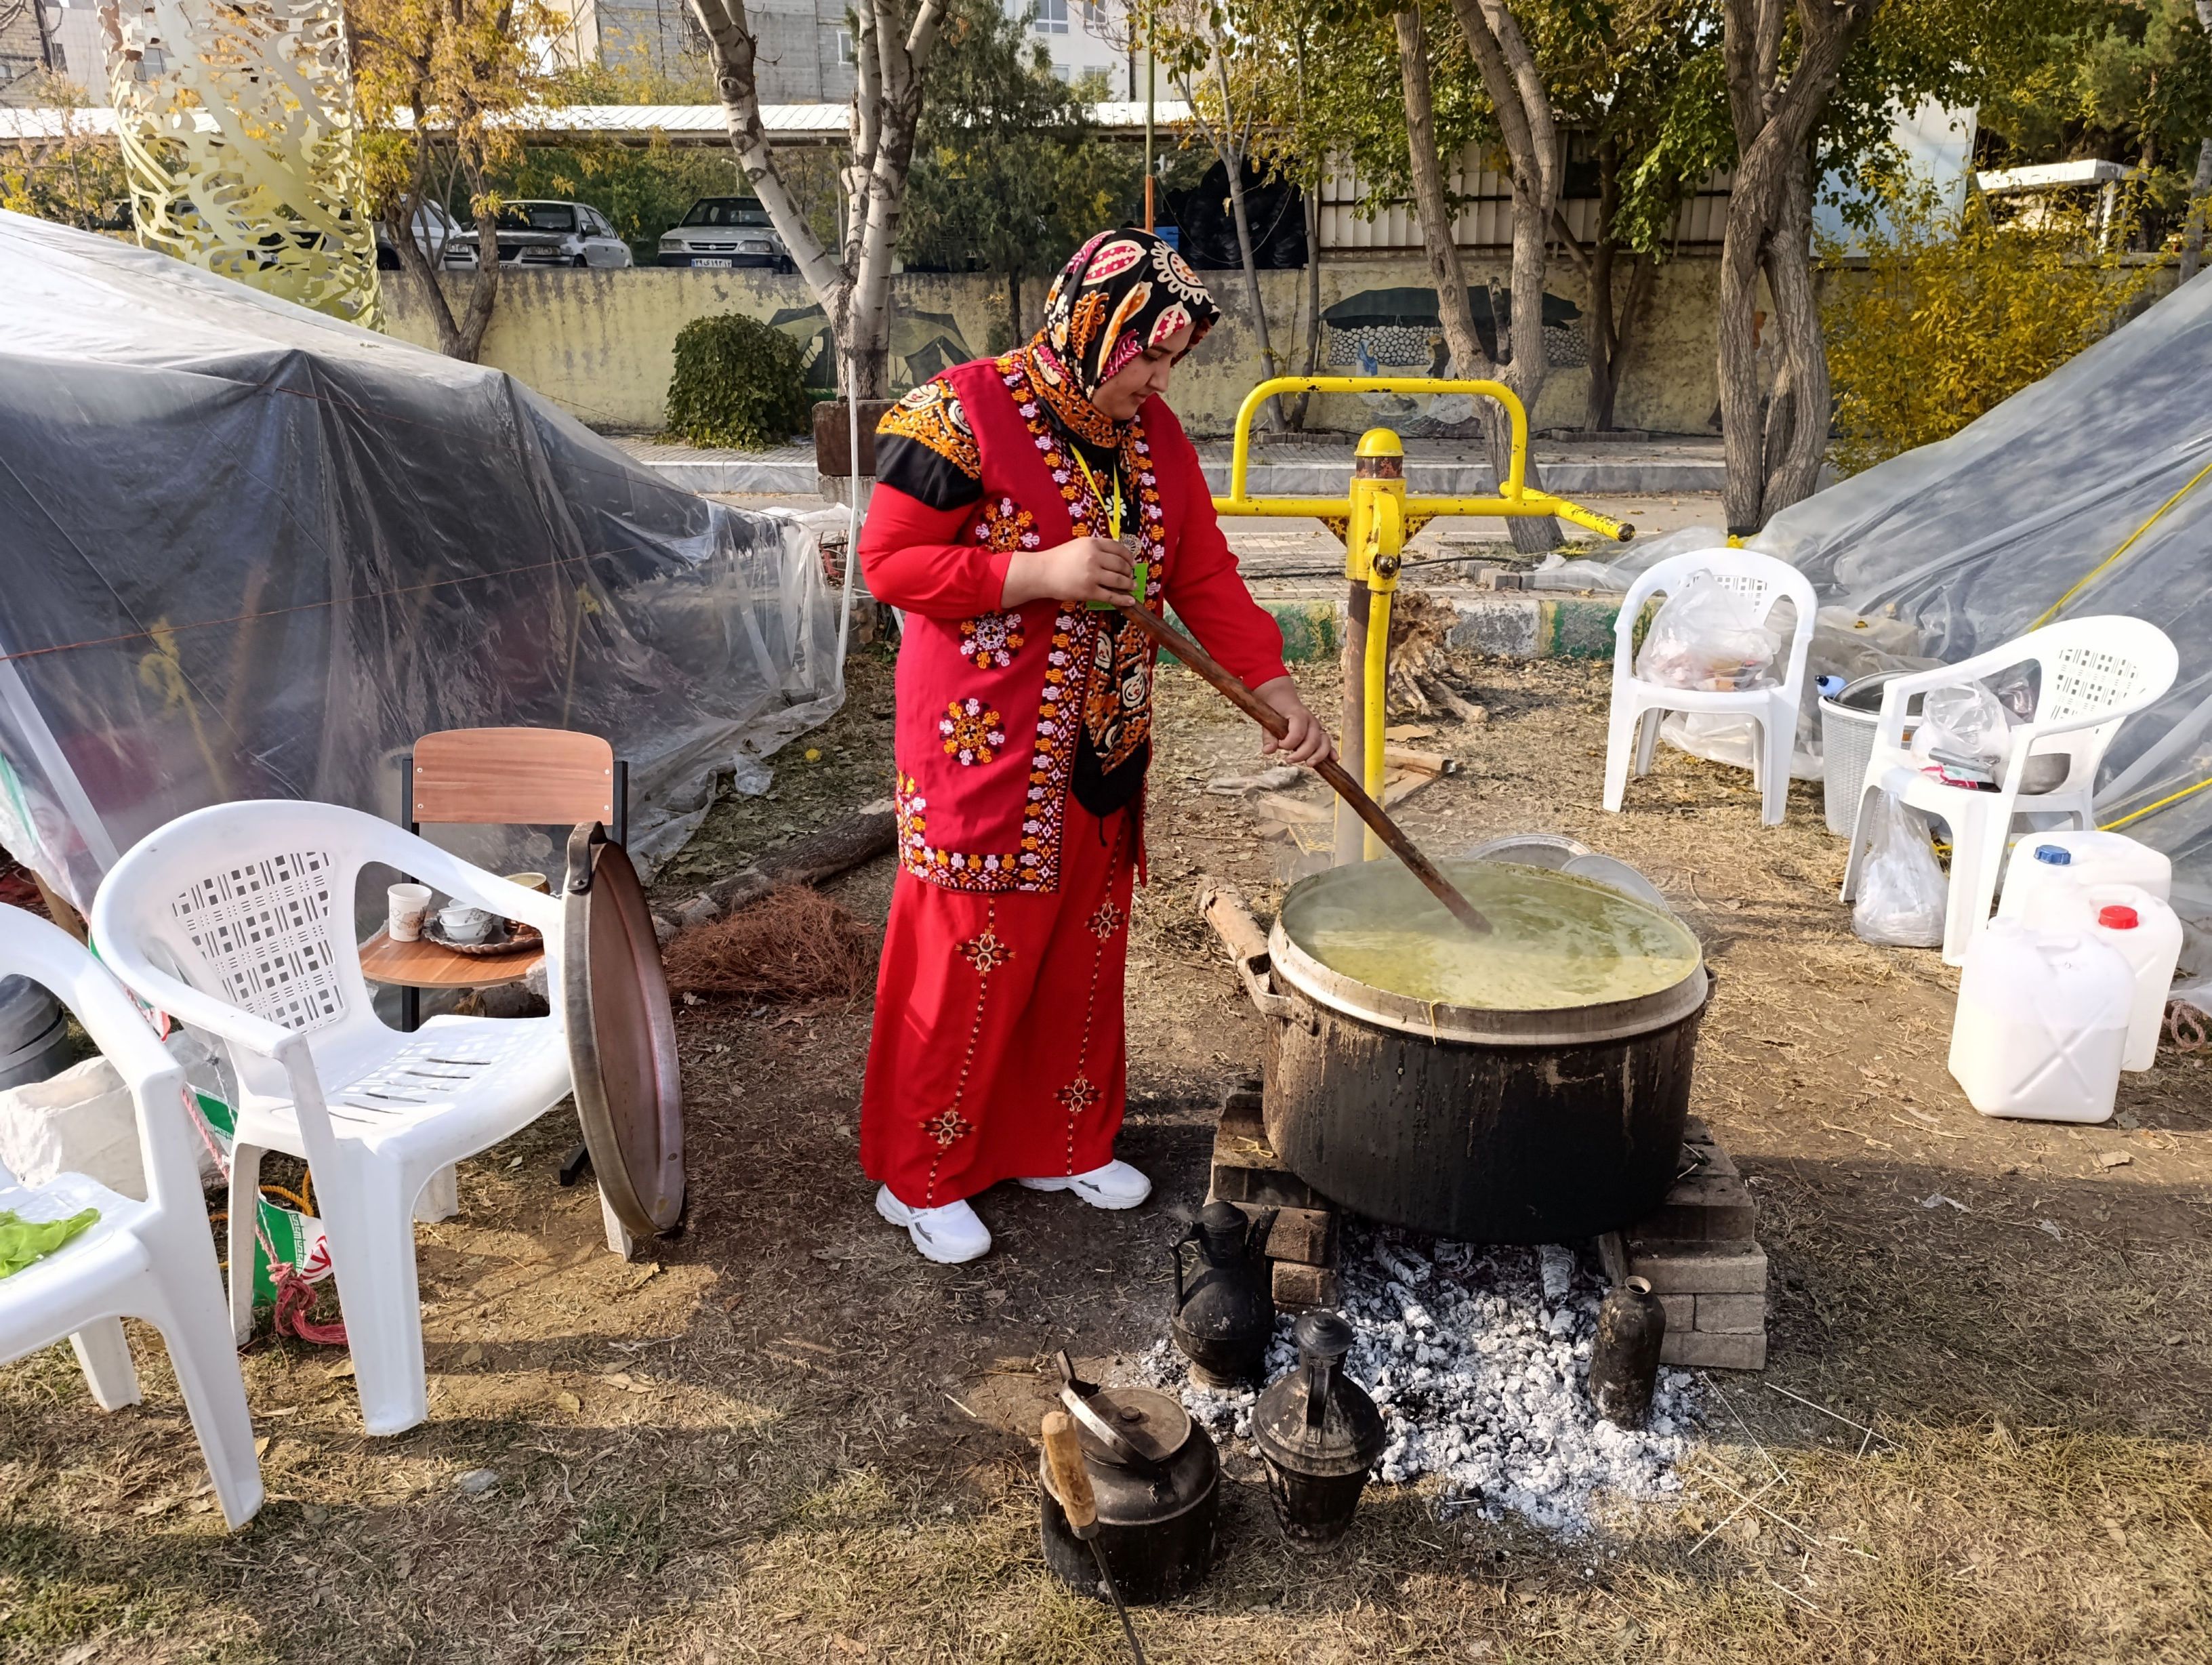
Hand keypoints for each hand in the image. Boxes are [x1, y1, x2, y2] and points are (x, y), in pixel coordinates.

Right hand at [1002, 536, 1135, 608]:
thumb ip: (1096, 548)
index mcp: (1093, 543)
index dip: (1128, 556)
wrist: (1042, 572)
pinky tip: (1130, 601)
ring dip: (1129, 584)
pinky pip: (1111, 596)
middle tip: (1131, 576)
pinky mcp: (1089, 591)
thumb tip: (1116, 557)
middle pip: (1120, 565)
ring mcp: (1092, 575)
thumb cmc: (1058, 559)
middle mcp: (1094, 557)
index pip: (1118, 548)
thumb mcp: (1078, 545)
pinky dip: (1123, 599)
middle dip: (1129, 571)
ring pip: (1119, 580)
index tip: (1132, 562)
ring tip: (1132, 587)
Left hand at [1253, 677, 1332, 766]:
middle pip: (1313, 740)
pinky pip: (1328, 743)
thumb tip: (1268, 751)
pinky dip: (1331, 752)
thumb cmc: (1276, 712)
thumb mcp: (1269, 722)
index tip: (1280, 745)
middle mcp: (1311, 721)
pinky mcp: (1319, 734)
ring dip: (1318, 755)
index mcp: (1298, 715)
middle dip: (1302, 754)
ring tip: (1308, 764)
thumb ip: (1269, 737)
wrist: (1283, 700)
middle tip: (1288, 759)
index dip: (1289, 743)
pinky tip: (1334, 760)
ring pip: (1324, 742)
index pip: (1298, 733)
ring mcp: (1317, 727)